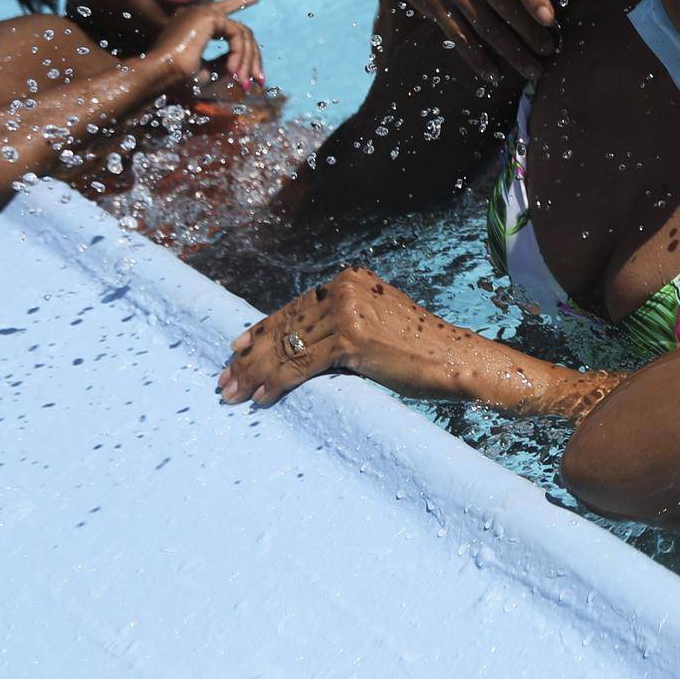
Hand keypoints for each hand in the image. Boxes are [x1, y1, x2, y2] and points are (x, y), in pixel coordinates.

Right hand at [139, 0, 264, 94]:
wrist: (159, 76)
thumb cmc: (176, 78)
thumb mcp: (206, 70)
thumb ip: (224, 61)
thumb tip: (242, 62)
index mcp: (194, 23)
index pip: (223, 8)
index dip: (242, 1)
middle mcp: (198, 13)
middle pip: (239, 28)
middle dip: (253, 55)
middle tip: (260, 79)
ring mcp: (203, 12)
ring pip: (242, 34)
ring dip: (247, 61)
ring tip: (243, 81)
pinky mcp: (208, 17)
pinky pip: (237, 35)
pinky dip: (240, 55)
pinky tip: (233, 71)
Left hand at [218, 268, 489, 405]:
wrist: (455, 359)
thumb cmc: (420, 351)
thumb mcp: (375, 326)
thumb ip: (340, 326)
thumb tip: (299, 346)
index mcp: (350, 281)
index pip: (294, 306)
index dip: (261, 330)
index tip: (236, 350)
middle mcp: (345, 289)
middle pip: (286, 324)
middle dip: (251, 356)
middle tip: (225, 378)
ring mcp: (348, 312)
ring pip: (288, 346)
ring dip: (256, 373)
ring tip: (234, 392)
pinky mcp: (352, 338)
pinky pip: (303, 364)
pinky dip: (278, 382)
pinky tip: (262, 397)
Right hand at [372, 0, 556, 80]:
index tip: (550, 18)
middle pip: (500, 4)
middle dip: (527, 31)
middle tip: (550, 51)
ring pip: (483, 25)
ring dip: (509, 51)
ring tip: (532, 70)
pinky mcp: (434, 7)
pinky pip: (458, 36)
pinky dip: (476, 58)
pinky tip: (494, 74)